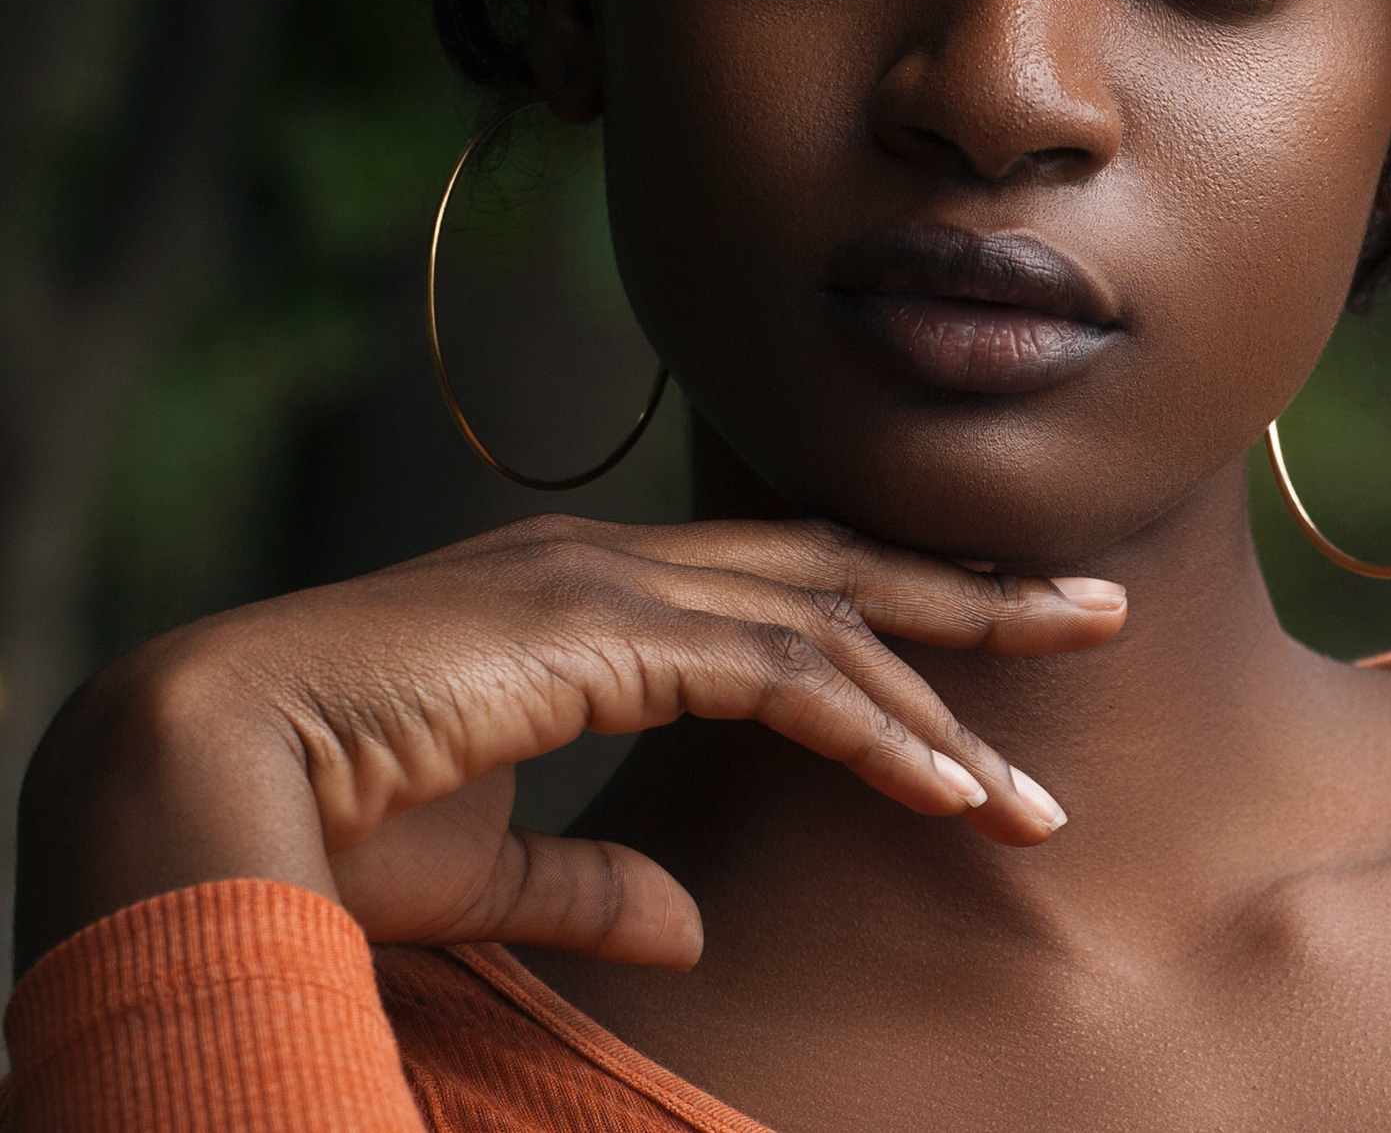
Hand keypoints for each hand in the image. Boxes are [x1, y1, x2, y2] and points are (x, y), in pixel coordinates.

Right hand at [13, 515, 1125, 975]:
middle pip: (836, 569)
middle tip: (1092, 610)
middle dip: (970, 597)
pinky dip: (874, 730)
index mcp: (592, 598)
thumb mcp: (493, 867)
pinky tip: (950, 786)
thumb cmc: (324, 820)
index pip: (781, 592)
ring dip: (946, 693)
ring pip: (827, 621)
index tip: (995, 658)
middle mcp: (615, 566)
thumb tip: (693, 921)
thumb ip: (599, 878)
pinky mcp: (600, 628)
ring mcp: (610, 583)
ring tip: (1040, 783)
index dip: (894, 620)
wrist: (200, 771)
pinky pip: (779, 674)